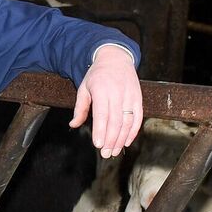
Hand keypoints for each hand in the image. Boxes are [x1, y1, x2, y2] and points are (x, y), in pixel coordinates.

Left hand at [70, 44, 142, 158]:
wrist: (116, 58)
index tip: (98, 145)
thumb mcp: (83, 88)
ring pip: (128, 121)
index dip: (101, 130)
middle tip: (106, 154)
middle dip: (111, 139)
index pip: (102, 114)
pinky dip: (134, 131)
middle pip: (116, 121)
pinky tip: (127, 141)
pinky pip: (138, 117)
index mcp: (102, 90)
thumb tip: (73, 125)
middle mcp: (118, 93)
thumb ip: (80, 108)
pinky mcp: (138, 98)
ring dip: (122, 139)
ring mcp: (130, 96)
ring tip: (115, 151)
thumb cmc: (96, 76)